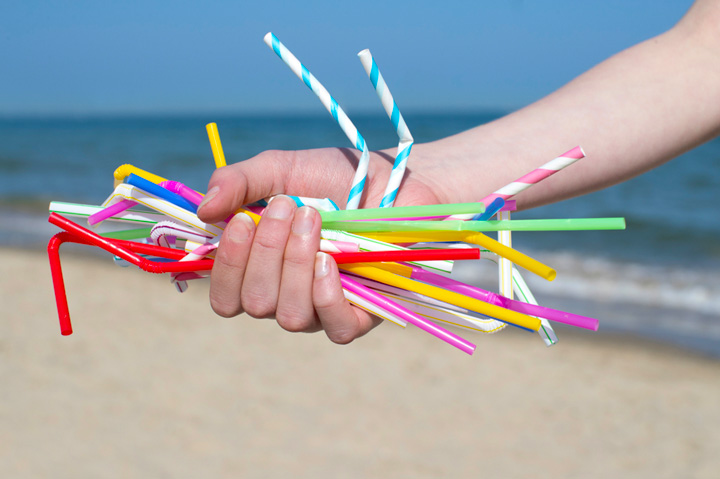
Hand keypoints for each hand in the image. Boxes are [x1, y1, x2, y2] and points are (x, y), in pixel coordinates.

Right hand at [197, 147, 441, 343]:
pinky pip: (335, 328)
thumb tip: (203, 210)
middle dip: (267, 252)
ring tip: (314, 220)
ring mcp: (322, 308)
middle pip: (255, 303)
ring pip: (290, 316)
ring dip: (295, 265)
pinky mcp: (361, 314)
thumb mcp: (280, 170)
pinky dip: (326, 296)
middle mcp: (286, 295)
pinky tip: (330, 260)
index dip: (227, 267)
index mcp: (260, 270)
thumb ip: (238, 182)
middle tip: (288, 207)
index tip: (242, 220)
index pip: (225, 297)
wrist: (393, 178)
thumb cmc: (333, 177)